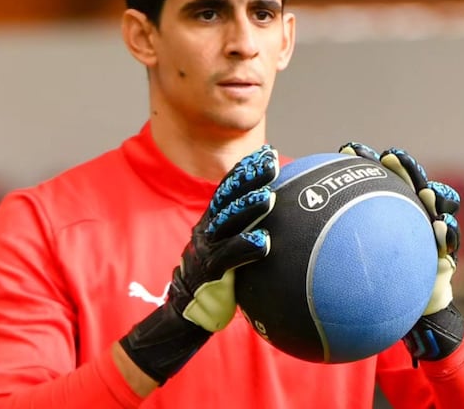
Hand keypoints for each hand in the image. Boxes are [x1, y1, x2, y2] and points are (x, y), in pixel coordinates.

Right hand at [121, 145, 278, 383]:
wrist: (187, 312)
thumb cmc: (216, 277)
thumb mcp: (226, 247)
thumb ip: (243, 228)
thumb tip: (277, 209)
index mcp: (212, 221)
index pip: (228, 188)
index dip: (245, 169)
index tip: (266, 152)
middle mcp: (206, 230)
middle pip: (228, 198)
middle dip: (249, 178)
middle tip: (271, 162)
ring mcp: (206, 250)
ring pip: (227, 223)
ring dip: (248, 208)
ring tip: (269, 196)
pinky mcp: (209, 273)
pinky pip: (228, 258)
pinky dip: (245, 247)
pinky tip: (264, 241)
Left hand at [339, 142, 463, 361]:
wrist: (400, 318)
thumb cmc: (365, 295)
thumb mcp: (339, 275)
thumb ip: (317, 253)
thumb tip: (272, 240)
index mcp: (382, 212)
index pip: (371, 180)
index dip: (362, 161)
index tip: (348, 149)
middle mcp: (407, 215)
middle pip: (407, 182)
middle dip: (403, 166)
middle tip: (391, 157)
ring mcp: (429, 231)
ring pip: (437, 203)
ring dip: (434, 192)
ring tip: (426, 190)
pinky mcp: (447, 252)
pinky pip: (448, 240)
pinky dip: (446, 233)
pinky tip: (441, 229)